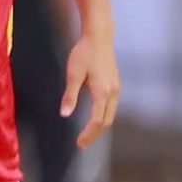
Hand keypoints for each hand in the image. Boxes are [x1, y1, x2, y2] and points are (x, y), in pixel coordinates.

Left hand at [62, 30, 120, 148]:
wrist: (100, 38)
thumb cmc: (83, 54)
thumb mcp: (73, 74)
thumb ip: (70, 95)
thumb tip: (64, 114)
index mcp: (103, 92)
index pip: (97, 120)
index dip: (88, 134)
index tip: (79, 144)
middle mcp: (113, 93)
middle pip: (106, 121)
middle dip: (94, 134)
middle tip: (82, 144)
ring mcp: (117, 89)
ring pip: (110, 115)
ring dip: (99, 126)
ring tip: (87, 135)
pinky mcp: (116, 85)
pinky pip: (111, 107)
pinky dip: (103, 117)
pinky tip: (94, 119)